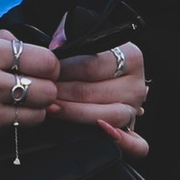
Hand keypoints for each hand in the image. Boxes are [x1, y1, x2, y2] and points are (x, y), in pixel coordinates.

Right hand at [0, 30, 60, 148]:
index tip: (41, 66)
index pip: (44, 60)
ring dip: (37, 105)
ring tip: (22, 98)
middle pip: (47, 87)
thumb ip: (3, 39)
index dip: (48, 64)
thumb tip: (37, 48)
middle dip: (45, 85)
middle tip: (34, 83)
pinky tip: (7, 110)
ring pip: (40, 110)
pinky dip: (22, 119)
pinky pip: (22, 126)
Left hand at [52, 31, 149, 158]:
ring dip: (76, 114)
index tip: (47, 72)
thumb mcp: (84, 35)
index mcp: (131, 56)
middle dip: (63, 93)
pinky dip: (123, 143)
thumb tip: (56, 47)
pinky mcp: (133, 130)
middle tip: (42, 92)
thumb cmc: (92, 54)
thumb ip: (68, 34)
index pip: (92, 65)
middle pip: (95, 92)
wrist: (109, 71)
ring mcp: (136, 109)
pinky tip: (102, 133)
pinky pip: (137, 145)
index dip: (64, 69)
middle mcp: (137, 84)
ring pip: (109, 117)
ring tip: (53, 108)